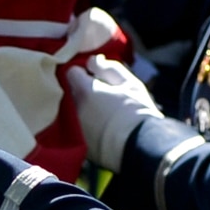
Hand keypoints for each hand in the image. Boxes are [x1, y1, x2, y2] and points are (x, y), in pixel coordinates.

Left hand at [67, 56, 165, 171]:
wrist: (142, 149)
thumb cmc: (138, 112)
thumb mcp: (130, 84)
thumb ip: (109, 68)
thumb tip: (93, 61)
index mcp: (85, 90)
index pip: (71, 72)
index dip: (83, 73)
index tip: (93, 77)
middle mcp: (73, 108)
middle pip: (68, 91)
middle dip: (78, 89)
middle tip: (97, 94)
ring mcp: (73, 128)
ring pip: (69, 110)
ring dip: (78, 107)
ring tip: (97, 112)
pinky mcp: (77, 144)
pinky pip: (73, 128)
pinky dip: (80, 125)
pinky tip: (96, 127)